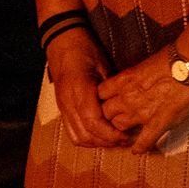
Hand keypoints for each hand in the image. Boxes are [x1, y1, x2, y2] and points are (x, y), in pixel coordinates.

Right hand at [45, 28, 126, 148]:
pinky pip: (72, 132)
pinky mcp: (62, 109)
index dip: (111, 134)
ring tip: (113, 139)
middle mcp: (67, 101)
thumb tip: (127, 110)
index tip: (125, 135)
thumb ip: (111, 90)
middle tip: (124, 139)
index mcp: (79, 89)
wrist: (63, 44)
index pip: (93, 122)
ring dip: (97, 143)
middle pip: (86, 134)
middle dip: (106, 141)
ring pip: (78, 137)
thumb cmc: (86, 51)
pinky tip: (100, 135)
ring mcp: (62, 107)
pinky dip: (87, 139)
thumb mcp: (104, 67)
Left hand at [96, 52, 188, 153]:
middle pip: (106, 112)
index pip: (100, 94)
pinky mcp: (158, 124)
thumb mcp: (144, 65)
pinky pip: (143, 141)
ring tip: (126, 130)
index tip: (108, 100)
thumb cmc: (171, 60)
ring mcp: (141, 113)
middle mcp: (128, 98)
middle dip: (110, 114)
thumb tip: (133, 83)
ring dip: (121, 129)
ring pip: (119, 126)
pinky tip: (138, 150)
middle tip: (116, 117)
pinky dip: (140, 147)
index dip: (104, 98)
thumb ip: (134, 78)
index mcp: (124, 81)